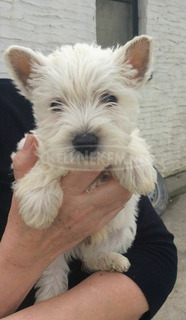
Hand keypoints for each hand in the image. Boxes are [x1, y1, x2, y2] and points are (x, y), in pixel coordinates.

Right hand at [1, 135, 131, 267]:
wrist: (30, 252)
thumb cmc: (25, 218)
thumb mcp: (22, 190)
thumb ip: (26, 162)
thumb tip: (35, 138)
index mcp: (65, 194)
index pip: (91, 168)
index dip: (103, 153)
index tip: (106, 140)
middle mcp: (84, 207)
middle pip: (118, 184)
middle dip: (122, 166)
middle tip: (118, 153)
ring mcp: (94, 219)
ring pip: (124, 196)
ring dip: (125, 179)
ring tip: (118, 165)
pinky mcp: (98, 226)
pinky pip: (119, 207)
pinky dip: (120, 192)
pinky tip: (114, 182)